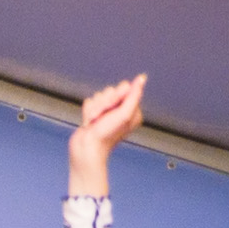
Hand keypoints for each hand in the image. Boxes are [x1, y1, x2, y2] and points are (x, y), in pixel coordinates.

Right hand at [69, 73, 147, 194]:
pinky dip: (88, 111)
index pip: (124, 88)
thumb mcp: (124, 114)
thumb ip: (134, 95)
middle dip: (104, 102)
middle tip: (103, 118)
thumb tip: (141, 78)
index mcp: (133, 110)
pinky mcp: (96, 113)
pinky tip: (90, 122)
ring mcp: (108, 112)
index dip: (116, 96)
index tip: (113, 109)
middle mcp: (121, 110)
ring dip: (95, 108)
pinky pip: (90, 101)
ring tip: (95, 122)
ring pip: (99, 95)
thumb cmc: (107, 135)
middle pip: (111, 90)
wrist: (87, 149)